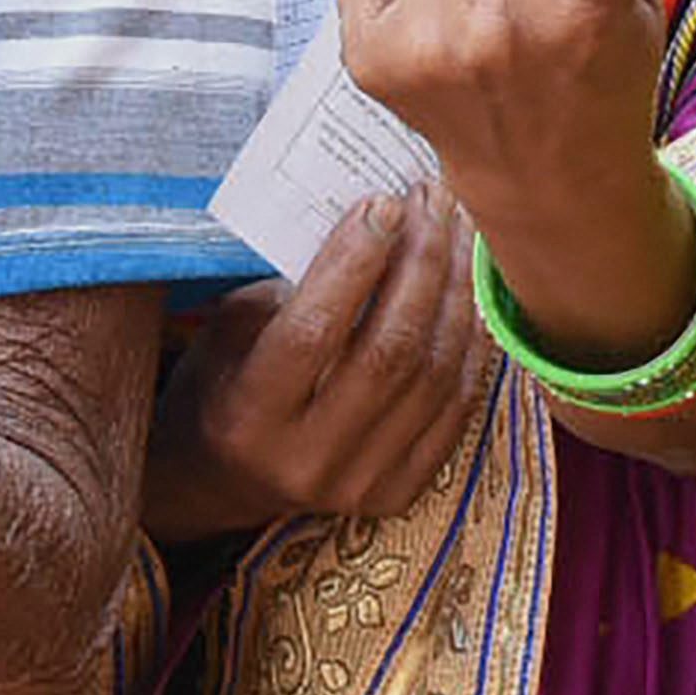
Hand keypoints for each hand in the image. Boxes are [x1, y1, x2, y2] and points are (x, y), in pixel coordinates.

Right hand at [157, 195, 493, 528]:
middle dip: (420, 262)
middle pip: (389, 349)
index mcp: (249, 418)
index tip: (383, 203)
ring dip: (455, 291)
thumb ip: (288, 286)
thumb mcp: (228, 333)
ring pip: (432, 374)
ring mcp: (360, 484)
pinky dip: (470, 341)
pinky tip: (469, 290)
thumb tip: (370, 221)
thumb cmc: (225, 382)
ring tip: (459, 231)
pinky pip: (457, 405)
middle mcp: (306, 461)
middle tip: (433, 201)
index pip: (313, 331)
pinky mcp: (401, 492)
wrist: (227, 479)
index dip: (354, 262)